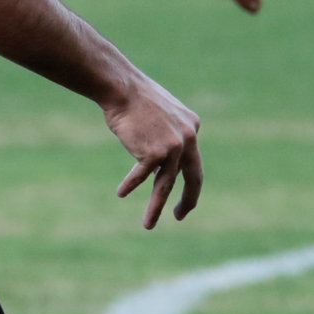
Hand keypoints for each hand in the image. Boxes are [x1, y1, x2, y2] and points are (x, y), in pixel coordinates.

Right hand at [101, 74, 203, 228]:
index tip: (170, 185)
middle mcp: (188, 138)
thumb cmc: (135, 99)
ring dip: (156, 207)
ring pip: (165, 185)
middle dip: (188, 199)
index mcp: (193, 127)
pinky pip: (140, 177)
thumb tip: (160, 162)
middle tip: (181, 214)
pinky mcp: (154, 153)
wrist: (122, 88)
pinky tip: (121, 192)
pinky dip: (129, 185)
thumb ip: (168, 134)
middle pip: (192, 177)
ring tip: (149, 225)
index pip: (189, 158)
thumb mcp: (162, 114)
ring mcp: (173, 147)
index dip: (179, 172)